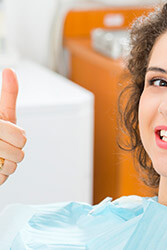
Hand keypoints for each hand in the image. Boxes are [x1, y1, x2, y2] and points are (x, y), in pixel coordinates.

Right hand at [0, 69, 26, 184]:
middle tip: (3, 145)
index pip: (21, 137)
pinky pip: (2, 178)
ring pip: (12, 167)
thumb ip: (8, 93)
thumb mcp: (2, 111)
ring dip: (8, 163)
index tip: (6, 131)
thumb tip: (9, 71)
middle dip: (14, 150)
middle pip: (19, 154)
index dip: (18, 135)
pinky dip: (1, 175)